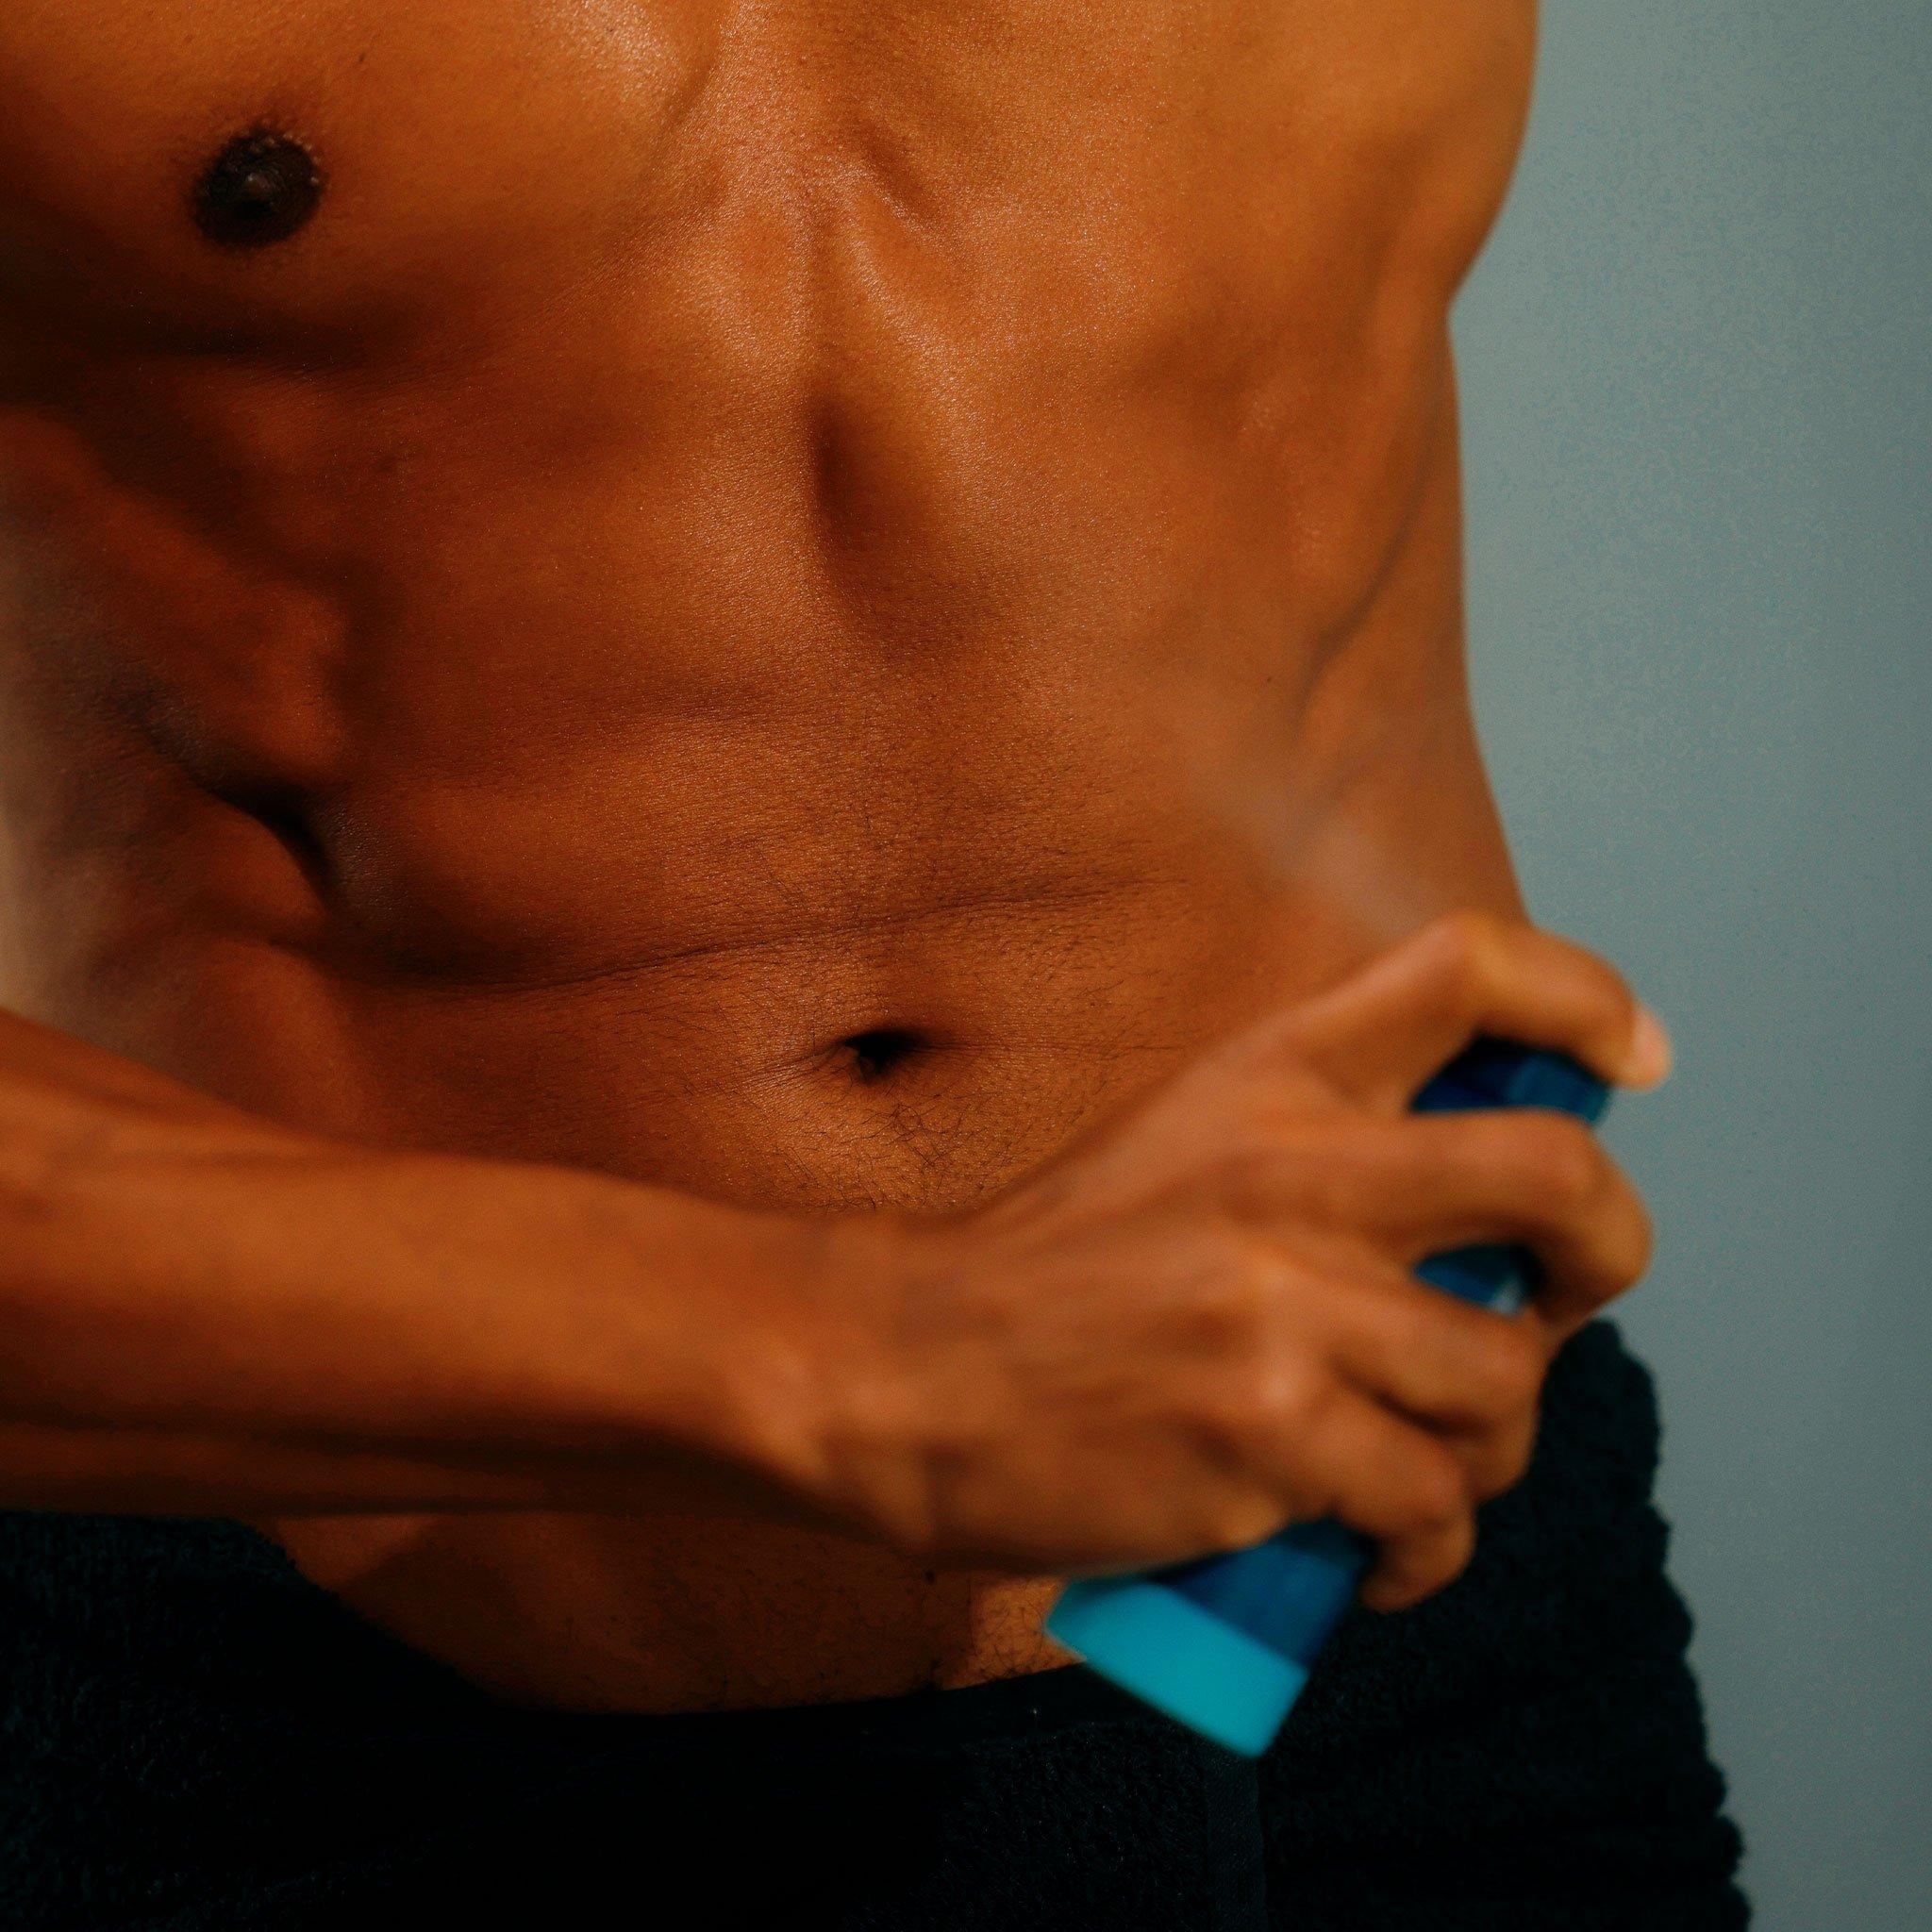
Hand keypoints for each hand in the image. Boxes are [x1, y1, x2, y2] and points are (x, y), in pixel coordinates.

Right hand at [811, 913, 1667, 1605]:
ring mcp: (1286, 1302)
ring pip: (1502, 1381)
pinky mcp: (1271, 1435)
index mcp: (1270, 1075)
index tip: (1631, 1064)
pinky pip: (1432, 1506)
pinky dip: (1425, 1552)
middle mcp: (1293, 1167)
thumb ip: (1310, 1142)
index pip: (1466, 968)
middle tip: (1567, 1299)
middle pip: (1557, 1174)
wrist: (904, 1368)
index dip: (1585, 1001)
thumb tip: (1473, 1216)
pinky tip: (1377, 1557)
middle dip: (1611, 1248)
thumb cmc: (1047, 1268)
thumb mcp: (1179, 1141)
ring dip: (1488, 1447)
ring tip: (1418, 1469)